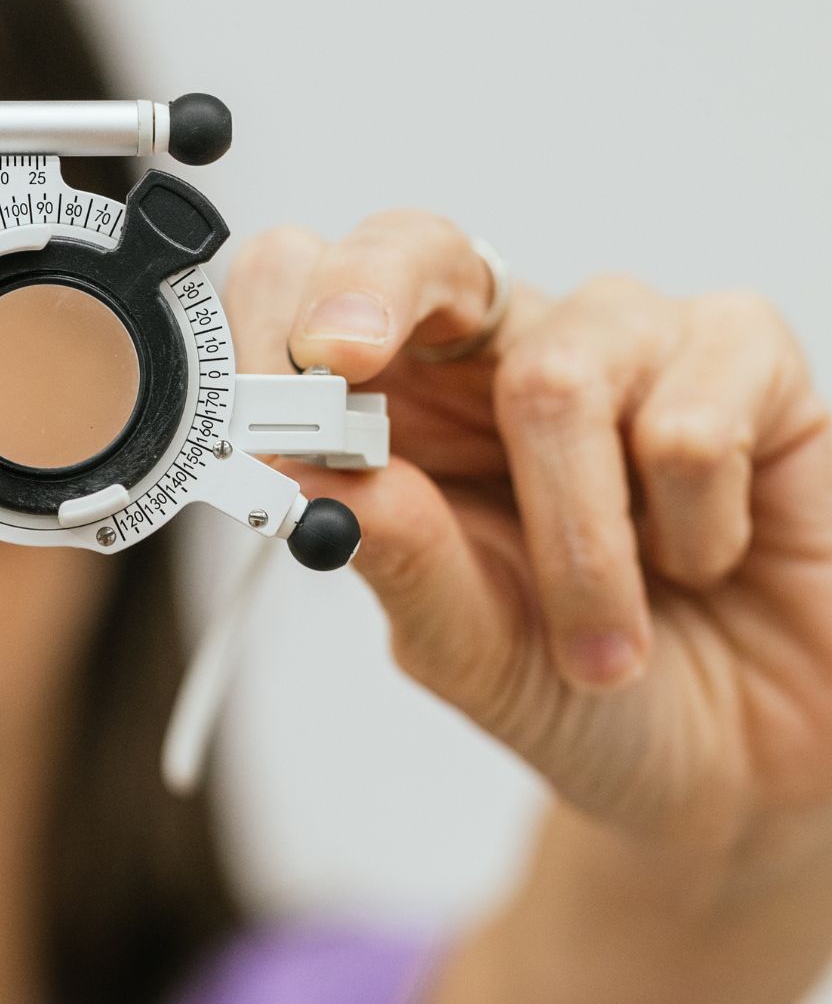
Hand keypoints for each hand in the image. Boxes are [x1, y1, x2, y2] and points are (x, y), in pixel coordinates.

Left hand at [227, 212, 831, 855]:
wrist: (742, 758)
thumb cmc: (585, 691)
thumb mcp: (466, 647)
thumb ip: (394, 557)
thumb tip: (304, 471)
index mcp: (401, 405)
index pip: (313, 298)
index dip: (274, 330)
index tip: (259, 409)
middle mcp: (501, 351)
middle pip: (414, 245)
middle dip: (366, 292)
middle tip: (342, 360)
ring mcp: (624, 339)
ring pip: (555, 378)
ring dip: (576, 546)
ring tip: (603, 645)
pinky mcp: (743, 355)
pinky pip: (688, 424)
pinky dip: (688, 534)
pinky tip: (703, 564)